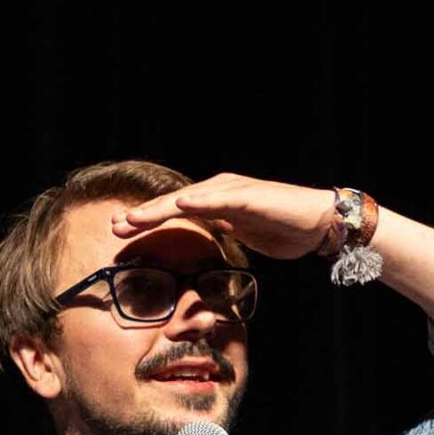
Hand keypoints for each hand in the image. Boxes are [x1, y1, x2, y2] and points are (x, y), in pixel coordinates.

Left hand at [114, 173, 337, 262]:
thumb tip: (204, 243)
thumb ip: (222, 232)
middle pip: (174, 203)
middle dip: (144, 215)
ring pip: (190, 200)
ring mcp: (233, 192)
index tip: (120, 233)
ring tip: (136, 217)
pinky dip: (199, 202)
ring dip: (161, 208)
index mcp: (216, 202)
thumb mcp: (242, 234)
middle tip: (115, 225)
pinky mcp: (250, 197)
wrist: (318, 221)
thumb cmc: (283, 227)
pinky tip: (180, 206)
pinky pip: (220, 200)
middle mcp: (220, 191)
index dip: (148, 221)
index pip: (175, 212)